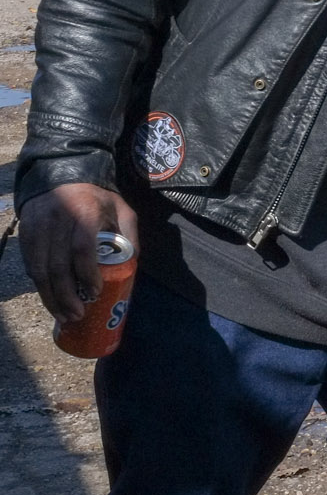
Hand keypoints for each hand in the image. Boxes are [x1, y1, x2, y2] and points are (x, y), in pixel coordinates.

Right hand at [20, 182, 138, 323]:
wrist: (60, 178)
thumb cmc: (95, 198)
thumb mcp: (121, 208)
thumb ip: (129, 233)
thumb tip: (133, 263)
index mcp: (85, 212)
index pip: (81, 248)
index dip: (87, 274)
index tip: (95, 293)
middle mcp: (57, 220)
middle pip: (58, 265)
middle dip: (67, 295)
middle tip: (78, 315)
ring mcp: (37, 228)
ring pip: (39, 269)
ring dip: (51, 297)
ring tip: (64, 316)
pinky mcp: (24, 235)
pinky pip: (30, 266)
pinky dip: (40, 286)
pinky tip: (51, 300)